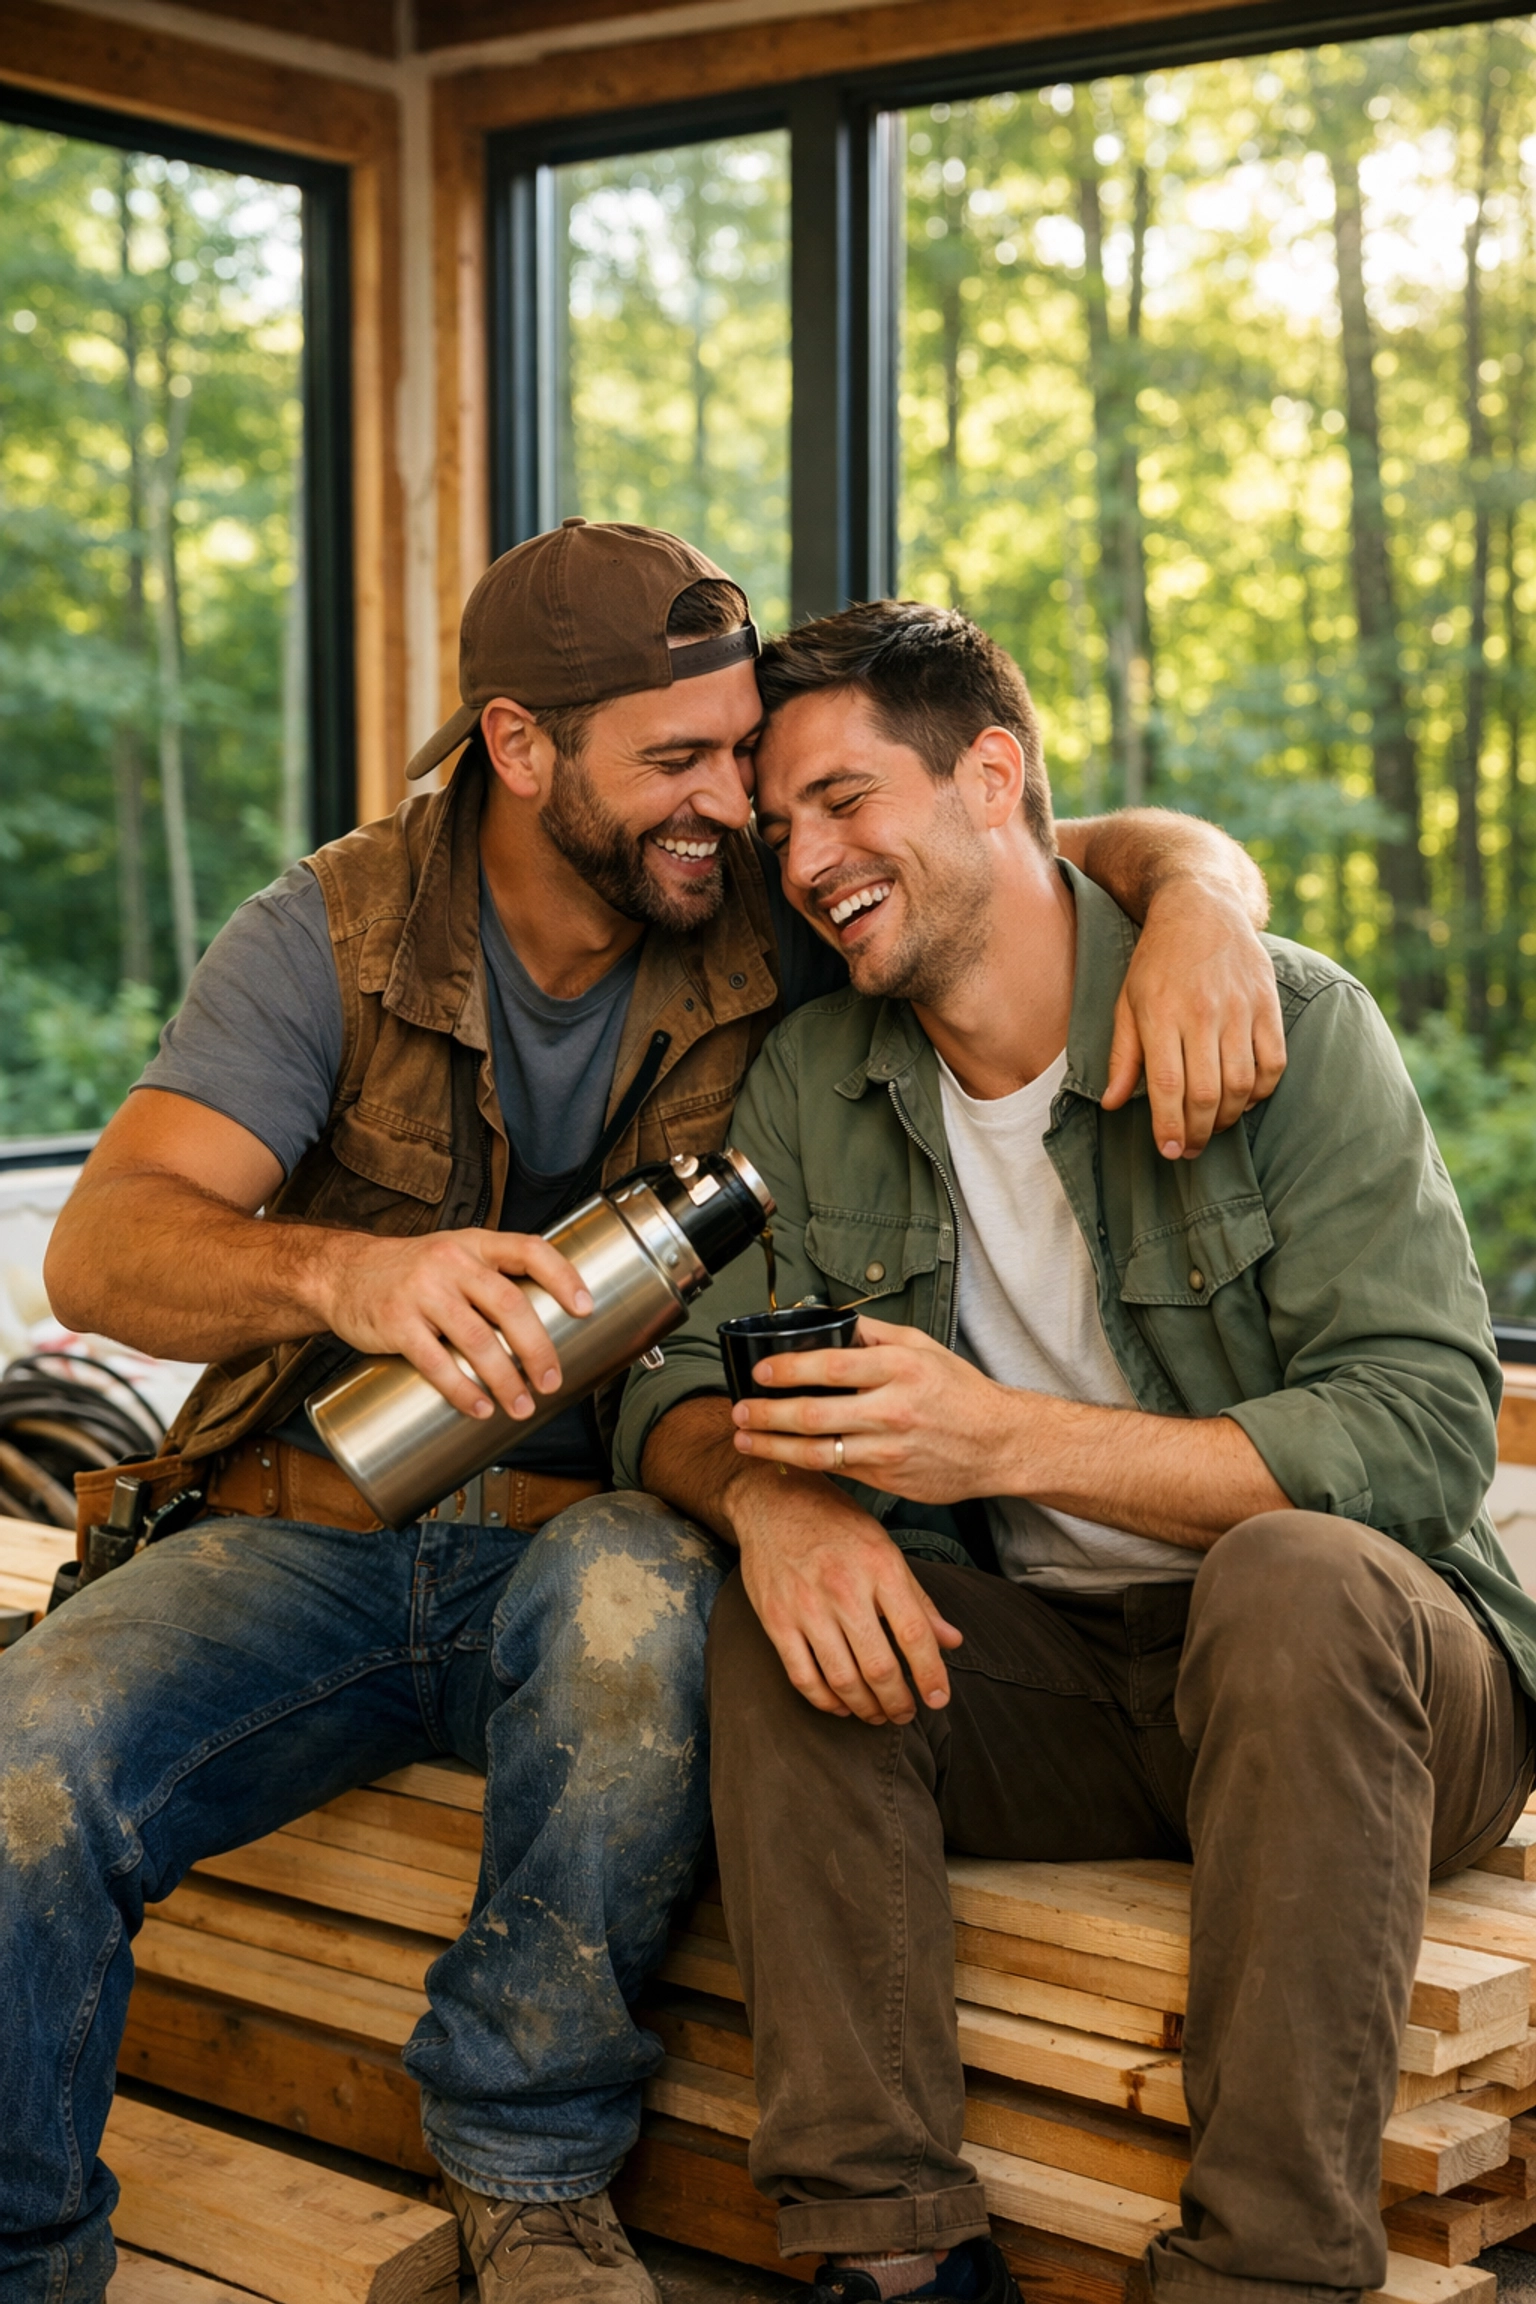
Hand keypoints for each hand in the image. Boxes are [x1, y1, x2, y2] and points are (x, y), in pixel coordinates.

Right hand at [312, 1227, 592, 1420]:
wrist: (340, 1273)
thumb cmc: (410, 1272)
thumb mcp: (454, 1256)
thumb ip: (493, 1279)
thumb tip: (549, 1325)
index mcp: (474, 1244)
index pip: (530, 1250)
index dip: (564, 1277)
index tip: (586, 1309)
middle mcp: (451, 1261)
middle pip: (509, 1304)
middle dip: (538, 1348)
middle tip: (552, 1382)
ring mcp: (421, 1290)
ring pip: (476, 1338)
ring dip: (505, 1378)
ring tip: (521, 1406)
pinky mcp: (394, 1322)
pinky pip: (434, 1362)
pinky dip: (461, 1389)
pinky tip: (479, 1408)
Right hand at [729, 1465, 963, 1724]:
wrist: (772, 1501)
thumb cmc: (836, 1524)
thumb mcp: (885, 1549)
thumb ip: (919, 1600)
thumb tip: (953, 1642)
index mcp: (880, 1566)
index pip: (914, 1634)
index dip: (931, 1674)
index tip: (939, 1700)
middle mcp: (843, 1587)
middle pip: (879, 1666)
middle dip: (897, 1702)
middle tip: (906, 1714)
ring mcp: (806, 1606)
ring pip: (842, 1679)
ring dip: (864, 1708)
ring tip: (877, 1715)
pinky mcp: (775, 1619)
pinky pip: (802, 1676)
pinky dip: (824, 1701)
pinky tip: (839, 1705)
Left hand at [730, 1315, 1006, 1504]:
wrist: (999, 1443)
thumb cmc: (961, 1392)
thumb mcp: (923, 1347)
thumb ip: (876, 1334)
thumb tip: (832, 1321)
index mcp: (899, 1369)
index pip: (830, 1366)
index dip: (787, 1370)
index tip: (760, 1372)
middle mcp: (891, 1410)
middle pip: (813, 1414)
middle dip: (766, 1413)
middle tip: (738, 1411)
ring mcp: (888, 1450)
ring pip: (817, 1452)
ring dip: (773, 1446)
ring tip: (744, 1439)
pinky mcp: (888, 1480)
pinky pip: (837, 1471)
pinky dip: (805, 1465)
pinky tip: (782, 1456)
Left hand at [1102, 879, 1285, 1157]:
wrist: (1201, 907)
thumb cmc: (1156, 961)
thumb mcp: (1126, 1001)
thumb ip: (1122, 1055)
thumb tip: (1111, 1103)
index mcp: (1160, 1014)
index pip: (1168, 1086)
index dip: (1170, 1126)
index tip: (1170, 1151)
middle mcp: (1202, 1012)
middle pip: (1207, 1093)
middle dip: (1199, 1132)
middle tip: (1191, 1149)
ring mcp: (1239, 1008)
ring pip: (1242, 1084)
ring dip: (1229, 1117)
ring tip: (1213, 1126)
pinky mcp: (1267, 1004)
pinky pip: (1273, 1063)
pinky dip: (1262, 1091)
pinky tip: (1244, 1099)